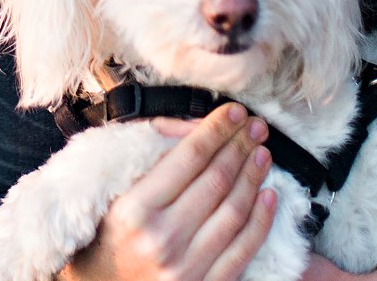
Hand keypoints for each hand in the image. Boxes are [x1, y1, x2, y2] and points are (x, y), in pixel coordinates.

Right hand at [60, 103, 276, 280]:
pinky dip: (261, 220)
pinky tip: (268, 195)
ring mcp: (184, 268)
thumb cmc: (108, 235)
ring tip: (263, 153)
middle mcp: (161, 239)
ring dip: (254, 177)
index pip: (189, 157)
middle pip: (216, 180)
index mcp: (135, 209)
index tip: (235, 111)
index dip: (217, 129)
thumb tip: (198, 127)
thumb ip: (154, 154)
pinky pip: (243, 251)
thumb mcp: (117, 190)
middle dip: (241, 146)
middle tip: (257, 126)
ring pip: (234, 212)